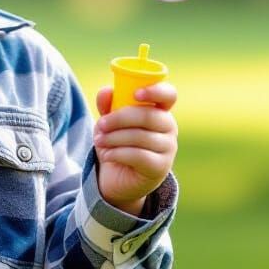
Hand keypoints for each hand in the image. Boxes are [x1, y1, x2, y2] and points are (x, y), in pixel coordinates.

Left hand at [92, 81, 177, 214]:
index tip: (136, 94)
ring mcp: (168, 148)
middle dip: (119, 119)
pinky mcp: (161, 167)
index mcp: (159, 110)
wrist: (117, 177)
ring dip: (114, 138)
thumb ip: (107, 105)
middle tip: (100, 125)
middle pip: (148, 116)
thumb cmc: (118, 142)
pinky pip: (139, 156)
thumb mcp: (109, 121)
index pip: (168, 94)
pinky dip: (118, 153)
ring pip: (140, 136)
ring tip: (99, 141)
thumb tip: (106, 91)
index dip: (155, 91)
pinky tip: (107, 155)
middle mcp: (169, 127)